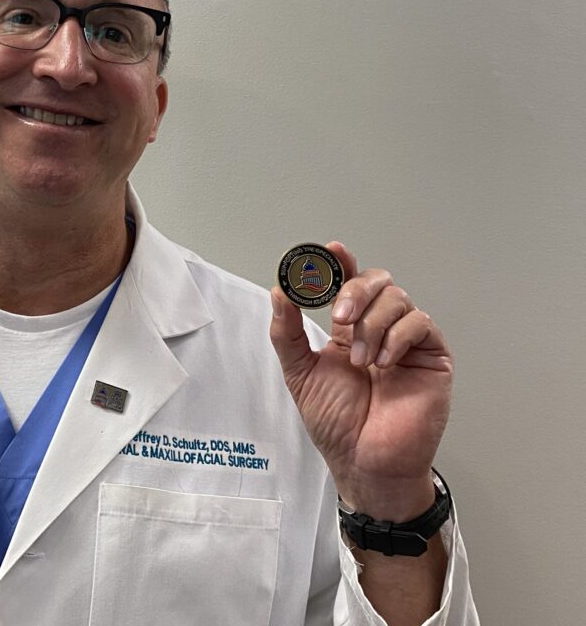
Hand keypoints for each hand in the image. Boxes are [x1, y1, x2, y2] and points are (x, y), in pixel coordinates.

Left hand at [269, 242, 452, 519]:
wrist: (364, 462)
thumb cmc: (337, 424)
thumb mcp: (300, 372)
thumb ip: (287, 332)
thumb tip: (279, 291)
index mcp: (348, 330)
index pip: (347, 284)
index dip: (340, 263)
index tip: (329, 250)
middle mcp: (379, 329)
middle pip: (376, 281)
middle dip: (355, 290)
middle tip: (339, 314)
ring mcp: (407, 341)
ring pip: (397, 299)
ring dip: (372, 324)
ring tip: (361, 361)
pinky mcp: (432, 356)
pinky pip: (420, 324)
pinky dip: (397, 336)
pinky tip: (383, 362)